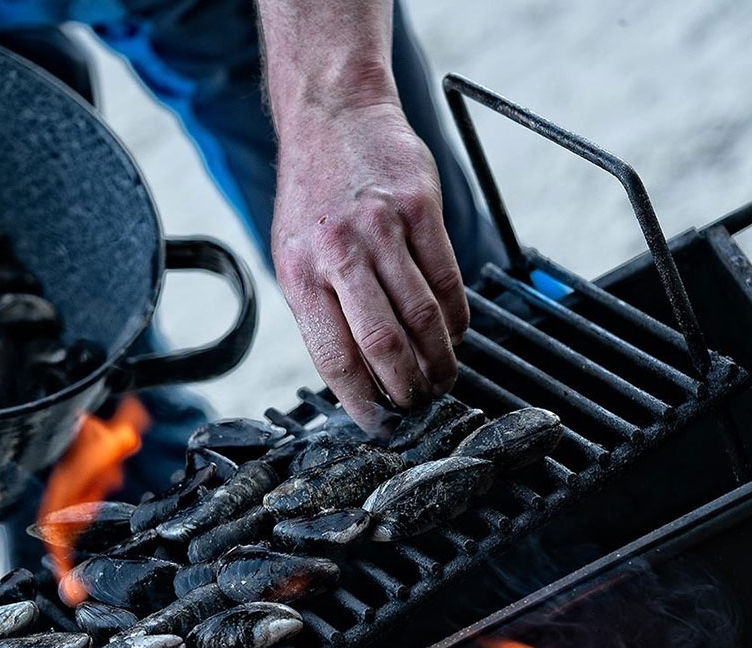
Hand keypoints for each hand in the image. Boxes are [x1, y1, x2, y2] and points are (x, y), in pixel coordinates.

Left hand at [271, 100, 468, 433]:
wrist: (335, 117)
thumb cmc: (314, 197)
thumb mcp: (295, 256)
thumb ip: (322, 312)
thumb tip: (354, 379)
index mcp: (301, 272)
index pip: (334, 357)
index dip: (362, 401)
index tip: (379, 425)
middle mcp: (339, 251)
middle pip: (383, 344)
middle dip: (407, 389)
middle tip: (419, 407)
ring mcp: (383, 227)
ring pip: (422, 317)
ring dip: (439, 361)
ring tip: (442, 380)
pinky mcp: (422, 208)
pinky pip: (447, 280)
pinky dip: (456, 320)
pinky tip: (454, 336)